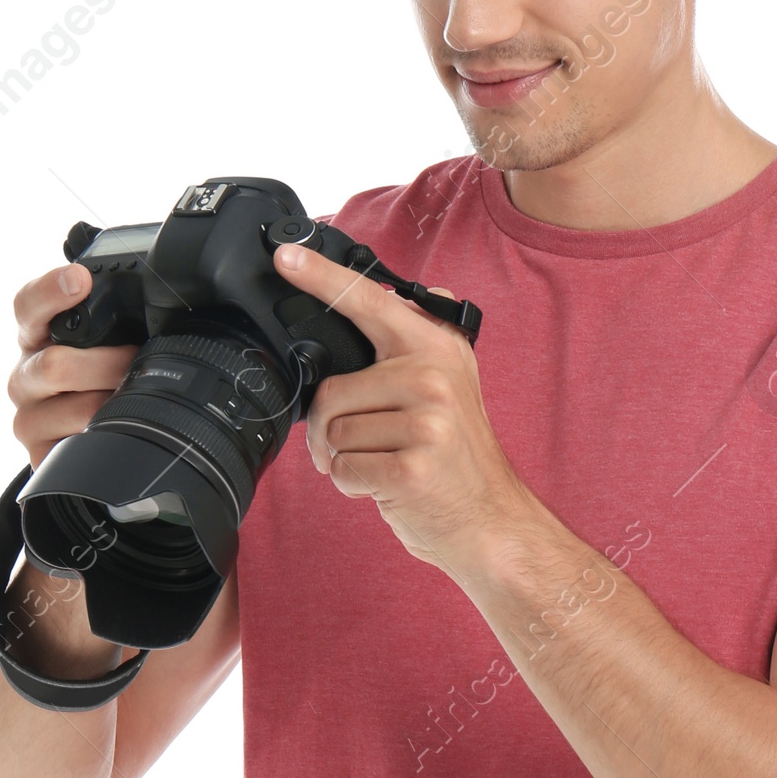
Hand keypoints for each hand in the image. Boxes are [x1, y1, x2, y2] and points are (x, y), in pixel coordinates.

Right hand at [8, 259, 137, 471]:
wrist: (85, 437)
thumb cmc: (101, 380)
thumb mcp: (105, 343)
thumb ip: (116, 318)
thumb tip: (163, 302)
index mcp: (37, 336)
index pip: (29, 305)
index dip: (51, 290)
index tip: (80, 279)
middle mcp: (26, 374)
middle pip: (56, 365)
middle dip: (109, 365)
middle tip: (138, 364)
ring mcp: (28, 416)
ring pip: (77, 409)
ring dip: (114, 405)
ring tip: (134, 401)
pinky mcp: (38, 454)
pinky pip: (77, 448)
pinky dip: (105, 438)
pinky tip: (116, 431)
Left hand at [272, 240, 534, 572]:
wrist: (490, 520)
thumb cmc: (457, 458)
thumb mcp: (454, 387)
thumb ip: (424, 344)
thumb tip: (415, 295)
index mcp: (437, 348)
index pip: (371, 302)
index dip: (323, 278)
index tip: (286, 257)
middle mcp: (434, 378)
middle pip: (332, 391)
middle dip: (334, 428)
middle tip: (367, 445)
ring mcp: (426, 423)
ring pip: (334, 434)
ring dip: (346, 460)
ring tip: (385, 465)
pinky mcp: (411, 468)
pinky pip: (344, 469)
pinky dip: (353, 485)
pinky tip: (386, 486)